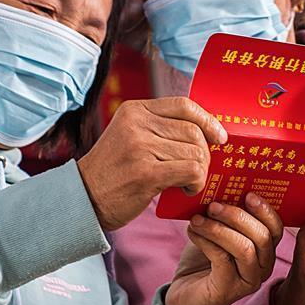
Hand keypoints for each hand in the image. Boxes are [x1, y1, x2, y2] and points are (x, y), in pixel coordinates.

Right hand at [78, 97, 226, 230]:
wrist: (84, 199)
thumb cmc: (114, 173)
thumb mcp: (130, 137)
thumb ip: (159, 128)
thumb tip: (206, 130)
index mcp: (134, 110)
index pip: (184, 105)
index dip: (208, 120)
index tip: (219, 137)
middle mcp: (137, 124)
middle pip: (193, 131)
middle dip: (204, 154)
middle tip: (196, 171)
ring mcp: (140, 146)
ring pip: (196, 153)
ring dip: (199, 172)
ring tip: (186, 182)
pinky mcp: (146, 172)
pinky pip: (191, 171)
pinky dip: (196, 183)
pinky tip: (185, 190)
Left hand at [165, 193, 283, 304]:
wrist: (185, 294)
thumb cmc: (203, 259)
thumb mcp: (217, 232)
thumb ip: (224, 215)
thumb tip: (220, 186)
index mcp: (265, 250)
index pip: (276, 228)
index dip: (265, 210)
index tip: (247, 193)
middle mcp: (263, 267)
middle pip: (262, 237)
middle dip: (237, 216)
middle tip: (213, 205)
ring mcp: (249, 280)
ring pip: (244, 248)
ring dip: (219, 229)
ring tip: (198, 218)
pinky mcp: (229, 290)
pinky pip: (223, 259)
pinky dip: (206, 241)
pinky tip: (193, 232)